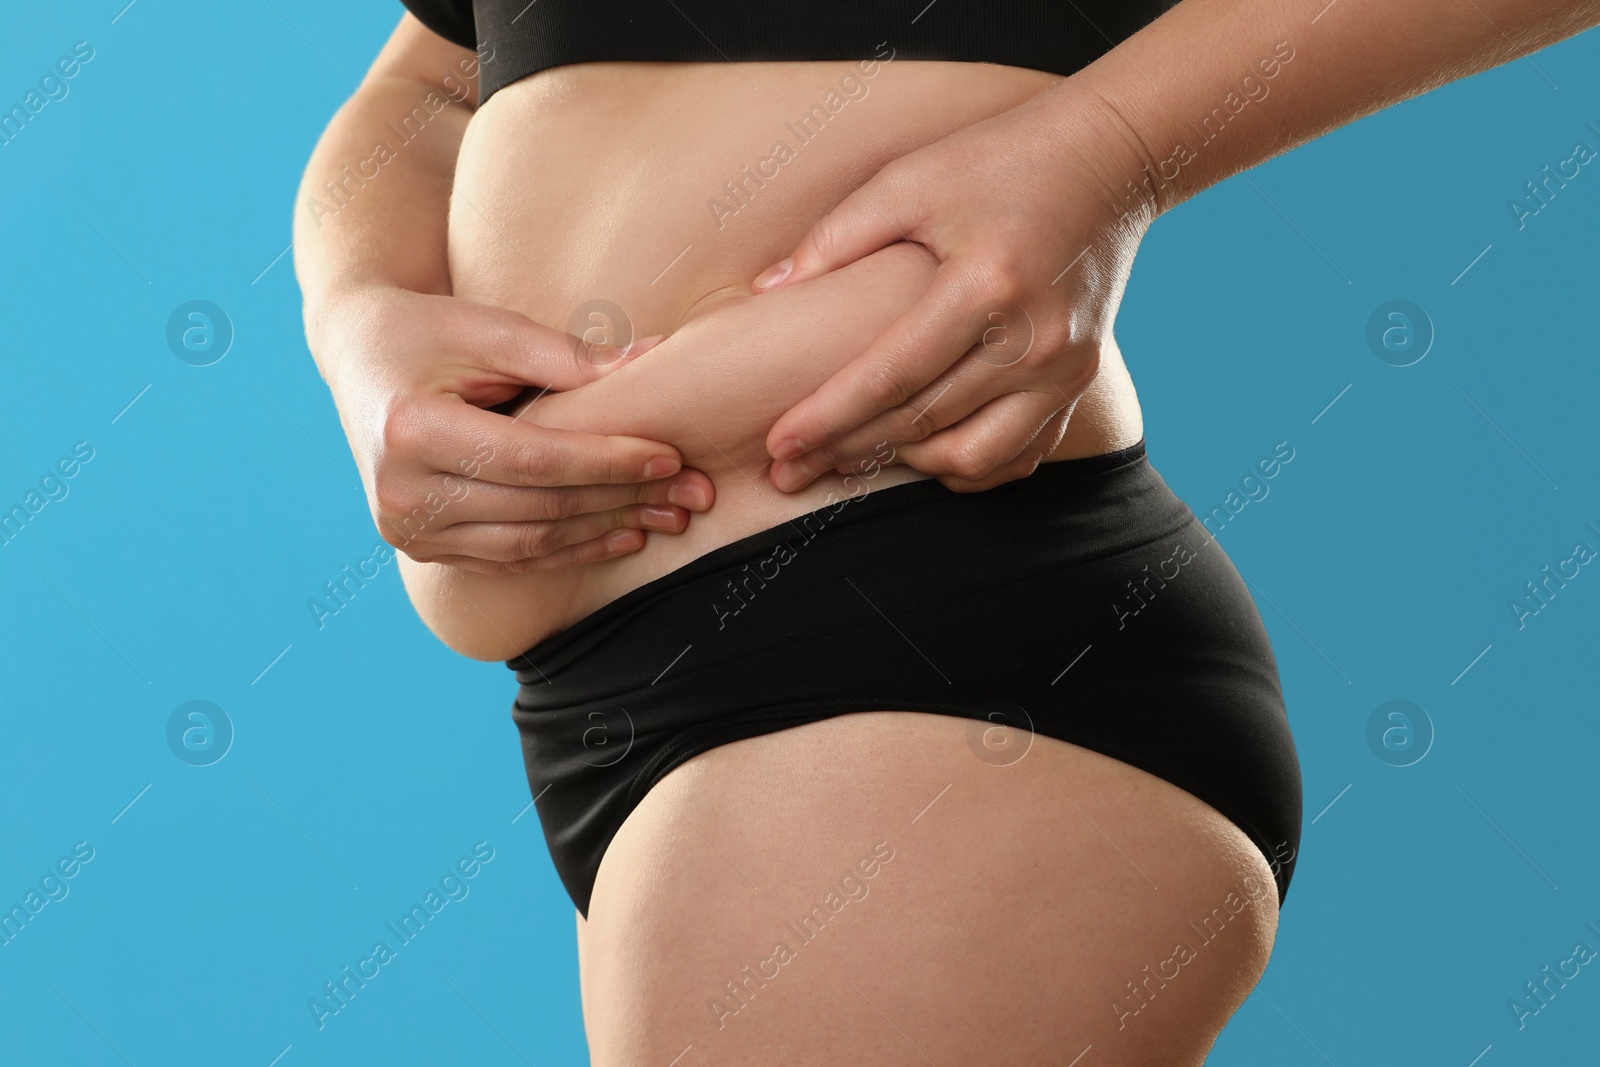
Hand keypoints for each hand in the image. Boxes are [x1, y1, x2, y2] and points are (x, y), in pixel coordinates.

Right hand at [306, 284, 715, 572]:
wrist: (358, 357)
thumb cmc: (427, 330)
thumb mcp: (489, 327)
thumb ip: (567, 354)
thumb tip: (656, 357)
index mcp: (413, 431)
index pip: (533, 458)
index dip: (606, 460)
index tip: (669, 454)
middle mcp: (402, 492)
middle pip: (537, 506)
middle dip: (622, 498)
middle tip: (691, 491)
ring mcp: (407, 530)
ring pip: (529, 543)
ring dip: (605, 530)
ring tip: (668, 515)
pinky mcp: (421, 547)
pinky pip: (509, 559)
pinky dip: (570, 550)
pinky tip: (621, 535)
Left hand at [751, 85, 1153, 491]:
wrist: (1106, 160)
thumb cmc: (997, 162)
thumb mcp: (909, 181)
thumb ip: (834, 238)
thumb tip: (766, 293)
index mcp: (984, 286)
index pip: (890, 376)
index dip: (827, 418)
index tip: (778, 445)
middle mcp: (1033, 339)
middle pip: (923, 424)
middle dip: (846, 450)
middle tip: (789, 469)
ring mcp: (1065, 369)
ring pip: (973, 459)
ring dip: (907, 466)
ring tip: (856, 452)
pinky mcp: (1081, 382)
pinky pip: (1019, 457)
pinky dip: (967, 467)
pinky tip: (923, 452)